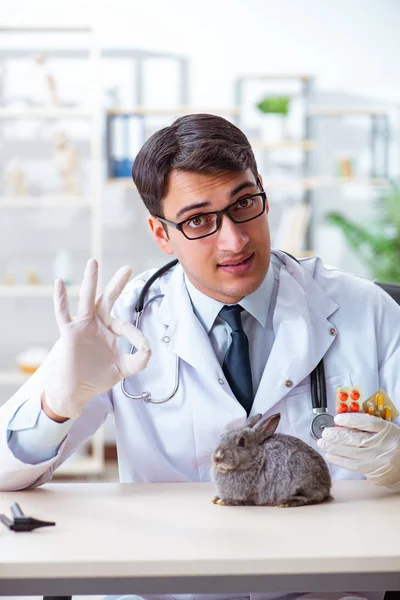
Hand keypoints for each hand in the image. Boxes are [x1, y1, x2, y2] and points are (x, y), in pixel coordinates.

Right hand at [42, 259, 150, 418]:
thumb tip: (149, 349)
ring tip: (94, 262)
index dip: (136, 335)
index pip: (125, 325)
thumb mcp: (123, 368)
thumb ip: (138, 360)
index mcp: (109, 330)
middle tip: (128, 268)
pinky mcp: (70, 333)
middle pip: (107, 299)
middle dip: (117, 284)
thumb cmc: (98, 377)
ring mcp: (82, 326)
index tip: (142, 346)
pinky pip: (63, 313)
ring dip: (91, 281)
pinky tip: (60, 283)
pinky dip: (60, 299)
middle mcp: (97, 324)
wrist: (77, 391)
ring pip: (87, 299)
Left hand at [317, 413, 399, 490]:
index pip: (368, 423)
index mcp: (388, 432)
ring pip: (352, 453)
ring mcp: (379, 461)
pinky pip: (353, 466)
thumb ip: (368, 427)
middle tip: (324, 433)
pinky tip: (330, 455)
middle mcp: (384, 446)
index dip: (351, 420)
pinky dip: (339, 460)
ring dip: (334, 448)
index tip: (337, 418)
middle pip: (356, 439)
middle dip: (337, 436)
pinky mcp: (374, 474)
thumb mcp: (385, 431)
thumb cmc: (392, 445)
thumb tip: (343, 423)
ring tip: (322, 443)